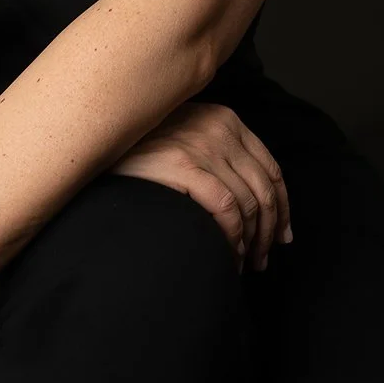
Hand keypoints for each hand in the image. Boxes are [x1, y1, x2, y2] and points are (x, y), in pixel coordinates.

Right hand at [108, 101, 291, 270]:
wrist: (100, 145)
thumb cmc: (143, 151)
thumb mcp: (189, 138)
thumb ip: (220, 156)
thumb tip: (258, 204)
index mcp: (225, 119)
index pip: (270, 168)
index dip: (283, 207)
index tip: (282, 236)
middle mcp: (219, 128)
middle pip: (264, 189)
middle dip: (269, 231)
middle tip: (262, 259)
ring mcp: (200, 145)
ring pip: (249, 203)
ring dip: (251, 241)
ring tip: (242, 263)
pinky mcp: (182, 165)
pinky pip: (226, 208)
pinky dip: (232, 236)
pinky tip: (227, 254)